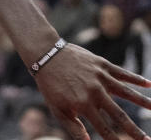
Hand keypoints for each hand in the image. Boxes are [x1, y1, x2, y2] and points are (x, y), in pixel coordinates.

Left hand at [34, 43, 150, 139]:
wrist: (45, 54)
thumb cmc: (50, 84)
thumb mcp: (57, 108)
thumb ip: (73, 127)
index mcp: (83, 105)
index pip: (104, 128)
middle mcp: (95, 92)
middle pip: (119, 115)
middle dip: (135, 130)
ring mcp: (100, 77)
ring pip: (127, 92)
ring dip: (143, 102)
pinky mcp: (102, 64)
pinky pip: (122, 72)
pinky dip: (136, 78)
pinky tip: (149, 84)